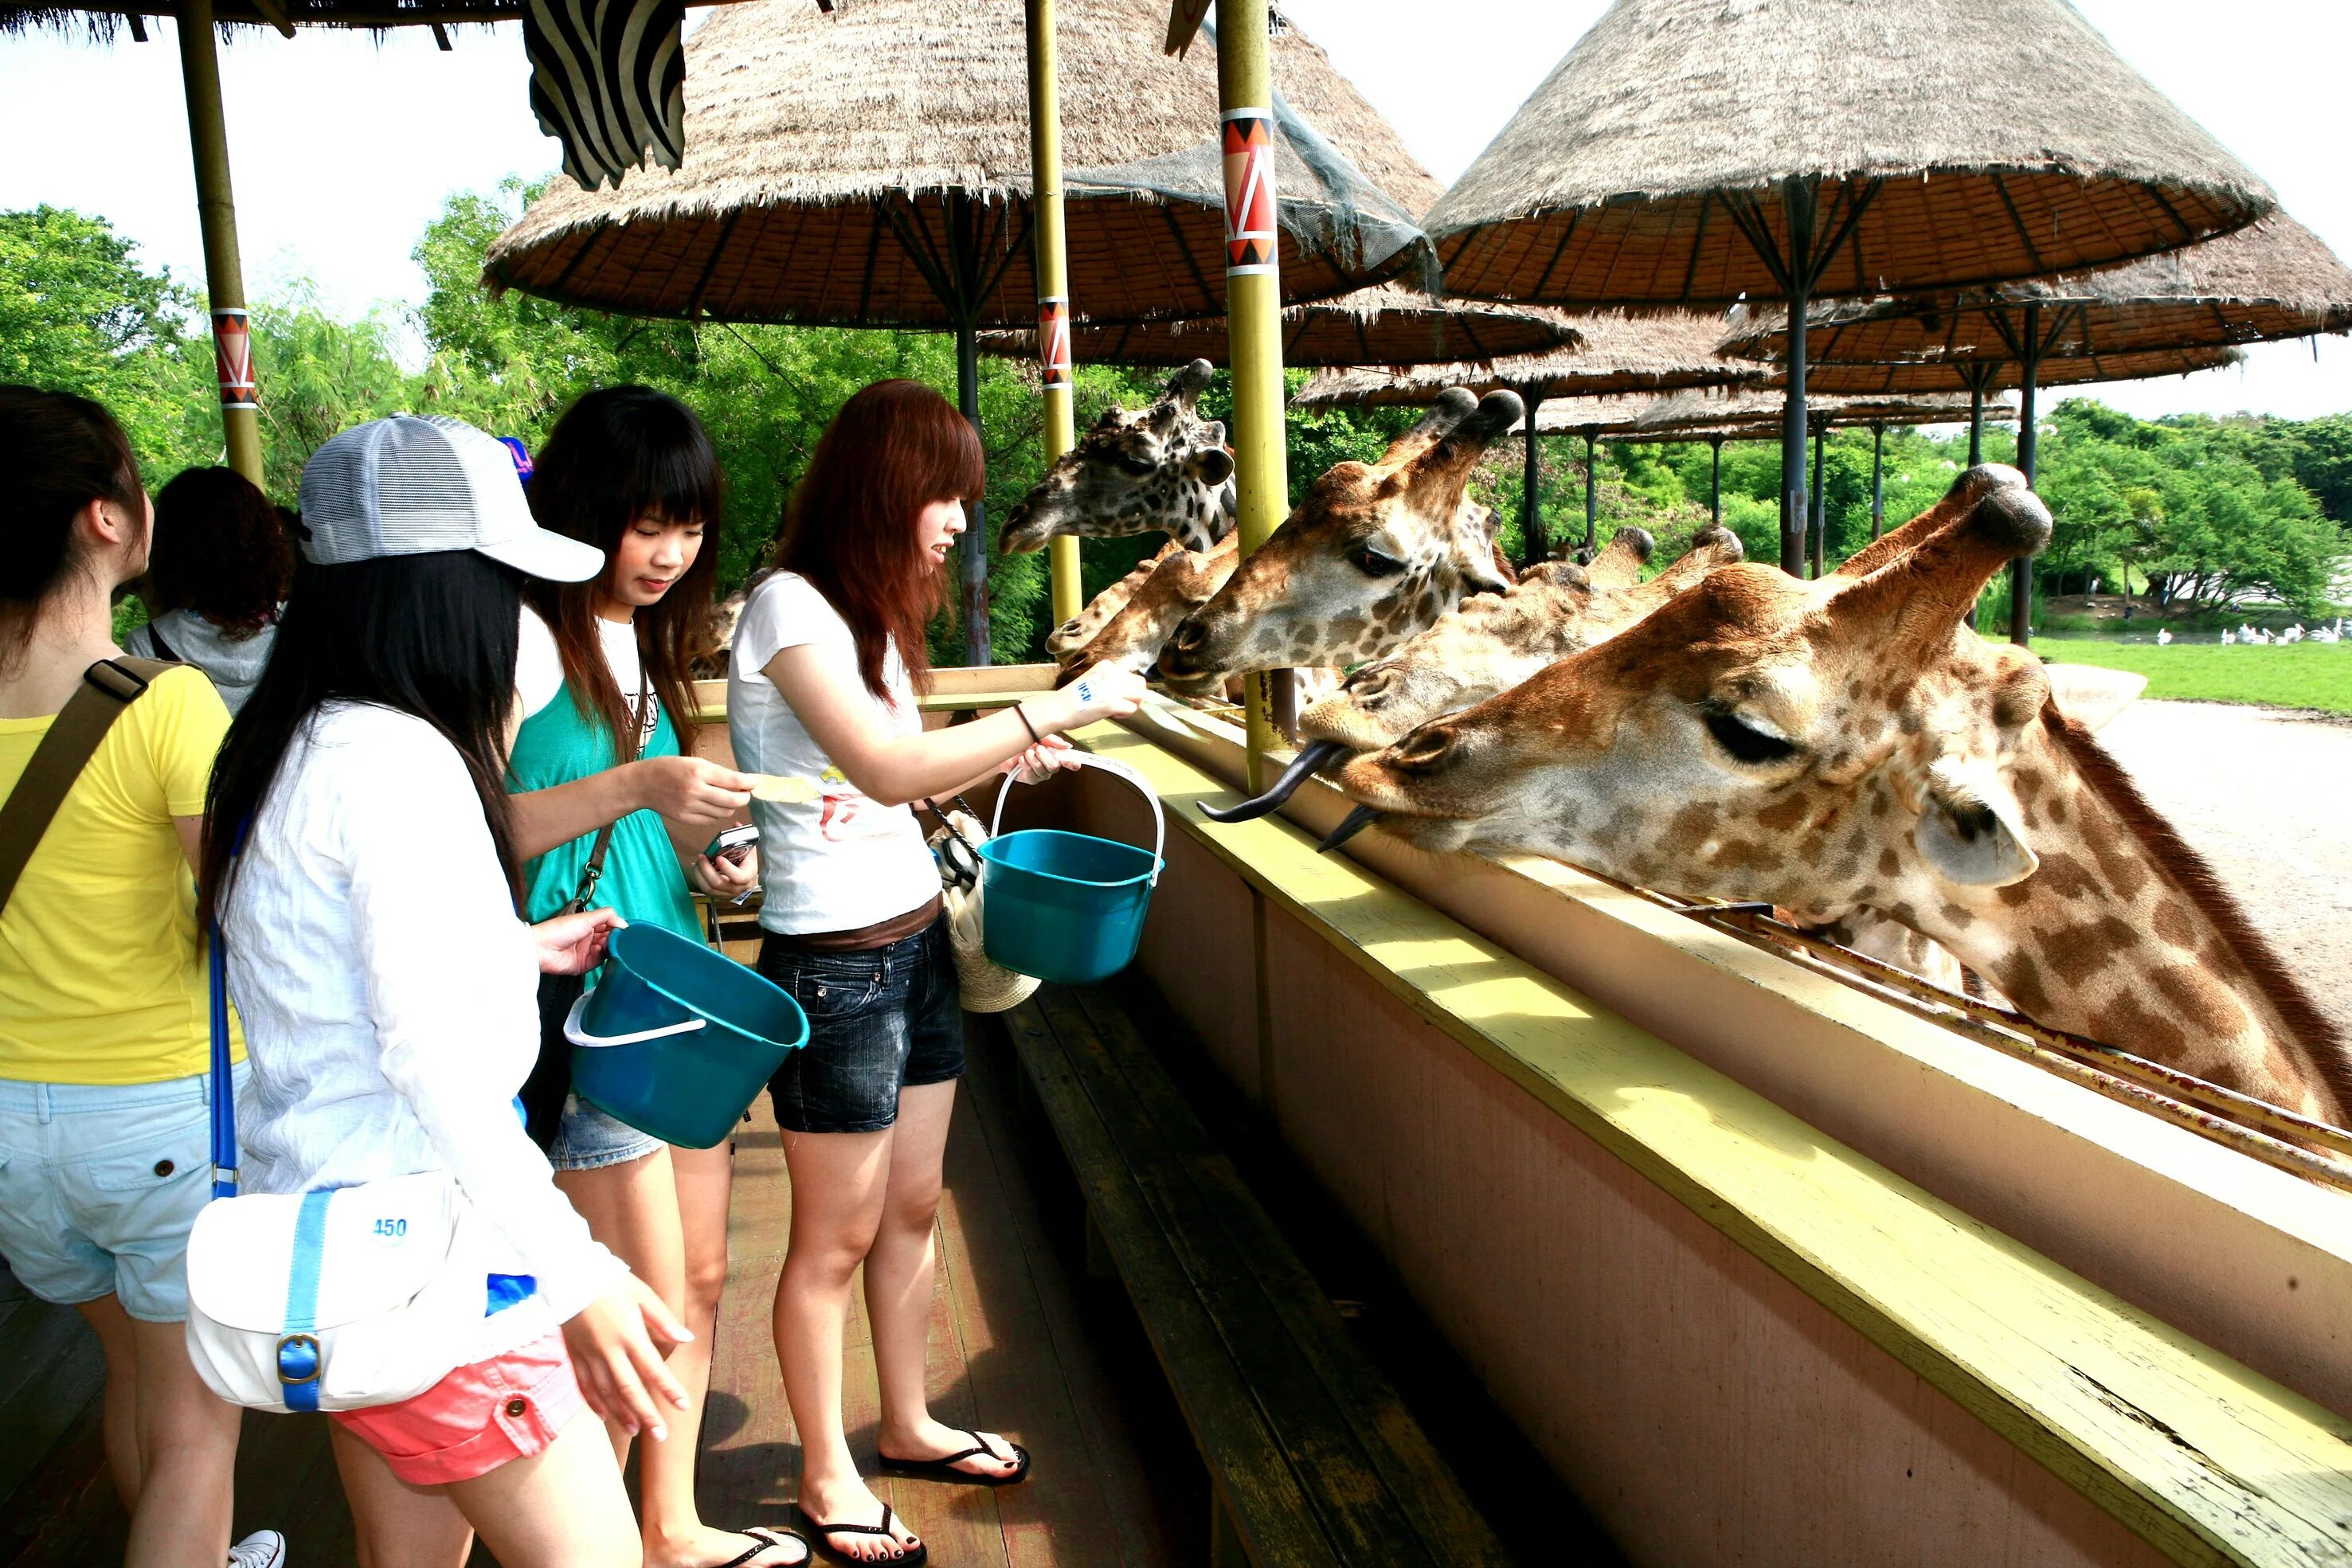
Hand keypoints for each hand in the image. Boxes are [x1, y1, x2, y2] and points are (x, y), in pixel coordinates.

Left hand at [531, 907, 620, 974]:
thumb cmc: (561, 929)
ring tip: (606, 943)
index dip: (617, 927)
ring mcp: (586, 952)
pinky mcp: (583, 965)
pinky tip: (598, 950)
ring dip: (608, 946)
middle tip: (617, 937)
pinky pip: (598, 961)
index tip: (625, 929)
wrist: (542, 948)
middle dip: (614, 938)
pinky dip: (601, 956)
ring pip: (606, 950)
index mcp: (588, 925)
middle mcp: (588, 938)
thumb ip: (607, 916)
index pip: (608, 926)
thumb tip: (624, 923)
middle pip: (609, 939)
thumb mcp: (586, 917)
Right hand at [561, 1273, 692, 1440]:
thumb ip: (663, 1320)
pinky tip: (604, 1417)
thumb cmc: (610, 1281)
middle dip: (647, 1414)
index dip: (669, 1390)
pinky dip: (595, 1404)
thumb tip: (687, 1339)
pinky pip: (584, 1386)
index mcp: (629, 1334)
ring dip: (622, 1414)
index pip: (653, 1369)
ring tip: (636, 1432)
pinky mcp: (574, 1356)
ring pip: (606, 1393)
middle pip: (630, 1390)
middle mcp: (609, 1350)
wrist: (567, 1275)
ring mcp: (589, 1355)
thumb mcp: (642, 1294)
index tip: (684, 1406)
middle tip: (661, 1436)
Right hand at [633, 756, 755, 829]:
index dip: (749, 783)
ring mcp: (690, 807)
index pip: (733, 780)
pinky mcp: (685, 819)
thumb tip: (742, 782)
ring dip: (730, 806)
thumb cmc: (670, 768)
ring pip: (724, 812)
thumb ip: (718, 773)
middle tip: (745, 794)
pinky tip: (711, 806)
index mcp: (699, 771)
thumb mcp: (694, 762)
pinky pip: (711, 820)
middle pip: (732, 801)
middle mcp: (695, 790)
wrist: (643, 784)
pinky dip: (716, 814)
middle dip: (744, 798)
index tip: (755, 783)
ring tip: (726, 798)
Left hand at [688, 845, 758, 897]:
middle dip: (707, 869)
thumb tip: (736, 824)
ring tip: (697, 861)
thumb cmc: (747, 863)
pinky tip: (696, 868)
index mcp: (748, 876)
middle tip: (701, 856)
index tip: (718, 857)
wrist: (746, 880)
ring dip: (700, 873)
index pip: (738, 877)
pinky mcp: (718, 895)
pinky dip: (698, 878)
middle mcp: (737, 888)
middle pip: (718, 882)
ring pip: (709, 887)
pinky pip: (705, 889)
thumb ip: (743, 838)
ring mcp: (727, 893)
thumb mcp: (748, 850)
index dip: (727, 868)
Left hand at [1000, 734, 1075, 784]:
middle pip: (1054, 766)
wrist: (1004, 749)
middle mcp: (1050, 766)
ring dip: (1031, 757)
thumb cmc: (1022, 742)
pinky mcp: (1031, 779)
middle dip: (1043, 754)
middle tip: (1036, 748)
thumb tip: (1067, 746)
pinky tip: (1021, 760)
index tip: (1076, 764)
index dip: (1073, 763)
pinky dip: (1024, 762)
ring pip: (1041, 768)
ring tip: (1026, 753)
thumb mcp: (1038, 736)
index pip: (1069, 761)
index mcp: (1055, 755)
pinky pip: (1031, 772)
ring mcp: (1041, 774)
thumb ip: (1052, 740)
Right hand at [1048, 663, 1147, 729]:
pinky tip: (1112, 715)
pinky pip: (1132, 709)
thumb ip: (1111, 682)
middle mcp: (1112, 673)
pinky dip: (1125, 715)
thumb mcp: (1094, 680)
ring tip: (1116, 711)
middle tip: (1120, 705)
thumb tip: (1129, 692)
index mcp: (1107, 666)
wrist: (1058, 708)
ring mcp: (1113, 688)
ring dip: (1131, 705)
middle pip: (1140, 684)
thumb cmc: (1073, 699)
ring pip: (1140, 696)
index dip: (1126, 689)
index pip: (1131, 676)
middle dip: (1134, 697)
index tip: (1113, 696)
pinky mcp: (1112, 703)